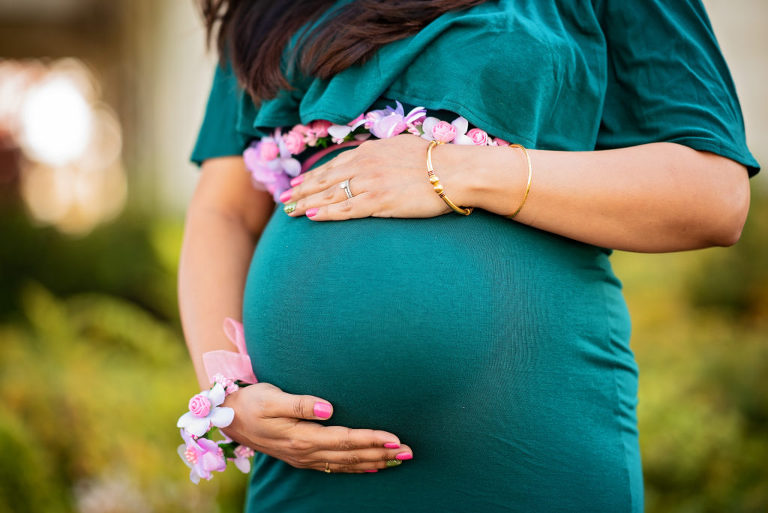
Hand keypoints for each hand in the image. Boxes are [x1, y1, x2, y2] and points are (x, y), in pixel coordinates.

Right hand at [221, 382, 412, 472]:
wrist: (228, 417)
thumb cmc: (251, 402)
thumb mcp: (271, 397)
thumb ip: (300, 403)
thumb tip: (328, 408)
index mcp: (301, 437)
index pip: (345, 440)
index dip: (372, 439)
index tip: (395, 438)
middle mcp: (306, 452)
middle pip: (351, 455)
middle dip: (382, 453)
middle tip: (409, 452)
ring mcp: (304, 457)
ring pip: (346, 463)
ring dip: (374, 461)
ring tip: (399, 460)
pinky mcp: (302, 457)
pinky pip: (335, 467)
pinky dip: (356, 468)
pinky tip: (371, 467)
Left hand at [281, 134, 469, 220]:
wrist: (454, 171)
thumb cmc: (435, 160)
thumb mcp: (401, 146)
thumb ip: (380, 153)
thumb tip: (369, 157)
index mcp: (369, 150)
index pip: (333, 165)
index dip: (312, 175)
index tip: (297, 182)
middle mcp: (364, 165)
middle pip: (325, 179)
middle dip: (301, 189)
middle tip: (283, 199)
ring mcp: (370, 183)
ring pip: (330, 194)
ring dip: (307, 202)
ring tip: (289, 210)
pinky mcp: (379, 201)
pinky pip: (346, 209)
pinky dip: (326, 212)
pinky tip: (311, 216)